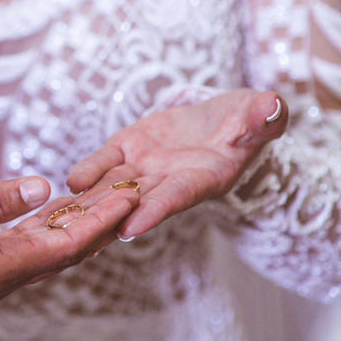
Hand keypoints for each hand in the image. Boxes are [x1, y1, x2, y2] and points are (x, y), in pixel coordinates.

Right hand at [0, 176, 138, 315]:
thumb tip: (43, 186)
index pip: (66, 244)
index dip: (101, 218)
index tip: (129, 195)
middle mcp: (1, 278)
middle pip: (65, 249)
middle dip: (99, 219)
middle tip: (129, 189)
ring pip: (46, 248)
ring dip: (75, 222)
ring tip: (103, 193)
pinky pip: (23, 248)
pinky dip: (45, 226)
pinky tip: (53, 207)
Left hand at [65, 89, 286, 240]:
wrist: (222, 116)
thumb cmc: (247, 120)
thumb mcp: (258, 116)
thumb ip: (263, 118)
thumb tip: (274, 106)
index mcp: (204, 178)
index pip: (176, 197)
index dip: (154, 211)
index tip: (130, 229)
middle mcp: (170, 179)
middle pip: (138, 201)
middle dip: (111, 216)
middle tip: (82, 234)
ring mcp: (147, 166)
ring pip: (115, 186)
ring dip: (93, 201)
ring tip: (67, 217)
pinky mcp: (129, 148)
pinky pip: (106, 162)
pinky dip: (90, 171)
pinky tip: (72, 181)